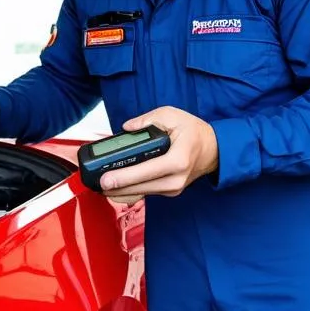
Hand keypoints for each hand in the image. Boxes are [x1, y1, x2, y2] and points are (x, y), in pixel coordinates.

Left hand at [99, 106, 218, 204]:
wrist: (213, 150)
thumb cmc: (193, 132)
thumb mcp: (172, 116)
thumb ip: (147, 120)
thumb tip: (127, 128)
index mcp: (178, 160)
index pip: (146, 171)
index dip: (124, 177)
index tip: (106, 180)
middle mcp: (175, 179)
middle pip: (140, 188)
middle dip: (116, 187)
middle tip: (96, 183)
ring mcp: (173, 189)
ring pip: (141, 194)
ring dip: (119, 192)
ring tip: (100, 186)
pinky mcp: (168, 192)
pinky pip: (145, 194)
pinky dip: (129, 192)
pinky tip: (114, 188)